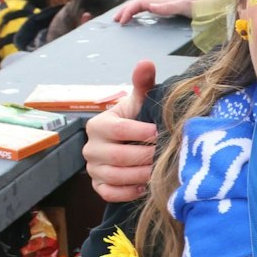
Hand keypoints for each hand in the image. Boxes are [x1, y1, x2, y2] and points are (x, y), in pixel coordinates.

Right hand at [84, 61, 157, 202]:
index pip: (120, 130)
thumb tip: (145, 62)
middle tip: (166, 155)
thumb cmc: (138, 118)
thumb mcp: (141, 100)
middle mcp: (90, 147)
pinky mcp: (98, 185)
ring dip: (140, 175)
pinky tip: (145, 186)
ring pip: (115, 176)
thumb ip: (143, 83)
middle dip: (145, 156)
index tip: (161, 133)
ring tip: (160, 170)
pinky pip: (109, 193)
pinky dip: (128, 192)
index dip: (142, 133)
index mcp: (99, 125)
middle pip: (119, 156)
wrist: (130, 140)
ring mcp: (92, 169)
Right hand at [115, 0, 211, 23]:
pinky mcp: (175, 11)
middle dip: (126, 10)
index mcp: (164, 1)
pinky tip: (143, 22)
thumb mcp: (187, 6)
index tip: (120, 22)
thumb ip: (170, 6)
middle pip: (140, 4)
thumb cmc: (204, 4)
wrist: (219, 1)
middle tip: (115, 21)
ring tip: (124, 20)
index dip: (128, 10)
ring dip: (133, 12)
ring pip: (146, 7)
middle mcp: (165, 2)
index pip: (140, 3)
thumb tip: (150, 7)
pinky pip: (154, 12)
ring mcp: (169, 6)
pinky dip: (143, 15)